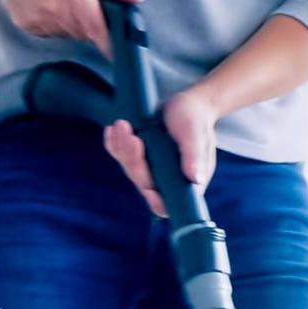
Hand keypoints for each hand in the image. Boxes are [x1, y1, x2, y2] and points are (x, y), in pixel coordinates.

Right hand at [0, 0, 138, 51]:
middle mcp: (56, 10)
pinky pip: (48, 34)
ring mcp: (39, 19)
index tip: (115, 52)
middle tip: (80, 5)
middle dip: (88, 26)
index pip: (97, 29)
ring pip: (65, 35)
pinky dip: (51, 25)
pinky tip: (44, 5)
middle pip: (83, 34)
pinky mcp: (26, 25)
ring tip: (59, 1)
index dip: (108, 43)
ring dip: (69, 25)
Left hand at [105, 85, 219, 217]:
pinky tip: (111, 130)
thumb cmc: (196, 121)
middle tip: (132, 137)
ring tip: (122, 125)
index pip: (167, 204)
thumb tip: (196, 179)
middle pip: (143, 182)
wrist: (189, 105)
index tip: (149, 190)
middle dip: (134, 160)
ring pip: (129, 168)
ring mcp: (150, 168)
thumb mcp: (196, 135)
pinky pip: (121, 154)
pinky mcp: (138, 155)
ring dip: (122, 148)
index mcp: (184, 182)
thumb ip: (194, 156)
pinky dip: (114, 143)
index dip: (156, 202)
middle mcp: (165, 179)